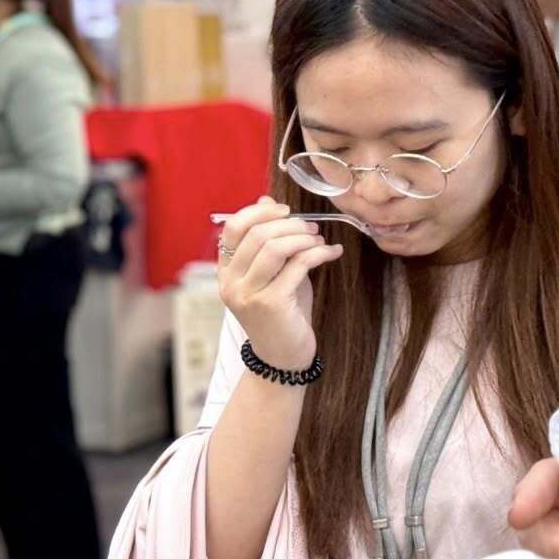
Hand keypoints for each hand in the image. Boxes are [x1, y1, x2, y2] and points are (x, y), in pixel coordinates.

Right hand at [218, 196, 343, 371]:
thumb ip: (269, 241)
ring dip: (304, 238)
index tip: (286, 211)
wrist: (284, 357)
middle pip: (257, 234)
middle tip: (312, 228)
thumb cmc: (283, 312)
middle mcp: (231, 283)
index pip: (233, 228)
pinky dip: (319, 253)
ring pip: (275, 247)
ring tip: (320, 240)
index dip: (260, 212)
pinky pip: (298, 265)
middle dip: (290, 225)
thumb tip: (267, 200)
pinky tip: (332, 252)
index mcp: (226, 272)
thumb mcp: (274, 272)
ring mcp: (248, 294)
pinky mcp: (271, 304)